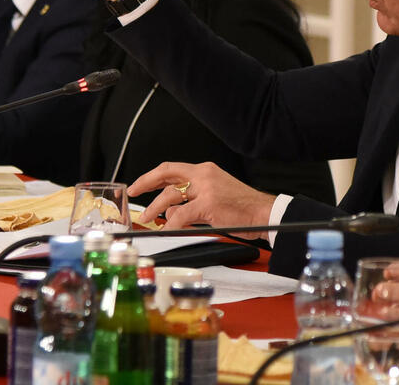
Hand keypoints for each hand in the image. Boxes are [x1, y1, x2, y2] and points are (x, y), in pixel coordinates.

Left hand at [129, 161, 276, 239]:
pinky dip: (171, 224)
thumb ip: (190, 203)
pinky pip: (181, 215)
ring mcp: (206, 188)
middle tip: (134, 194)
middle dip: (145, 183)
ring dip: (154, 208)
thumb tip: (169, 212)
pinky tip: (168, 230)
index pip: (172, 169)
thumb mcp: (213, 199)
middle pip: (166, 174)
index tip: (139, 185)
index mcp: (205, 170)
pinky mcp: (209, 204)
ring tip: (147, 219)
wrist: (264, 213)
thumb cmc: (243, 208)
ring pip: (170, 195)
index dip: (152, 176)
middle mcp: (204, 174)